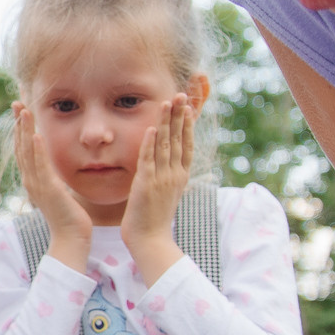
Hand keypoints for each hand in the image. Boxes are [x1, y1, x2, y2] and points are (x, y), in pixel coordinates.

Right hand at [14, 103, 94, 268]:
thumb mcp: (62, 193)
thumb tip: (58, 170)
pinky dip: (37, 150)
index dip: (22, 129)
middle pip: (21, 146)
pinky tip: (36, 135)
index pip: (25, 149)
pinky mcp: (48, 190)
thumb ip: (57, 179)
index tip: (22, 111)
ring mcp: (37, 185)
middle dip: (19, 124)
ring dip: (25, 131)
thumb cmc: (71, 218)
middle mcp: (31, 180)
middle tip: (17, 102)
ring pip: (28, 153)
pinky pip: (41, 166)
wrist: (71, 239)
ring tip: (24, 111)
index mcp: (34, 180)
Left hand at [120, 93, 194, 284]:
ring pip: (165, 145)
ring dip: (166, 123)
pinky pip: (148, 160)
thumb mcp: (165, 194)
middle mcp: (174, 175)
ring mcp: (162, 179)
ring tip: (168, 103)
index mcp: (180, 176)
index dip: (187, 124)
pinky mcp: (146, 185)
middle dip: (180, 116)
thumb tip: (170, 166)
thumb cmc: (154, 219)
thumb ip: (167, 177)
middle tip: (182, 94)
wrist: (151, 240)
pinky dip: (149, 144)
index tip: (189, 106)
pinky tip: (150, 128)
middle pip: (179, 139)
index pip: (186, 144)